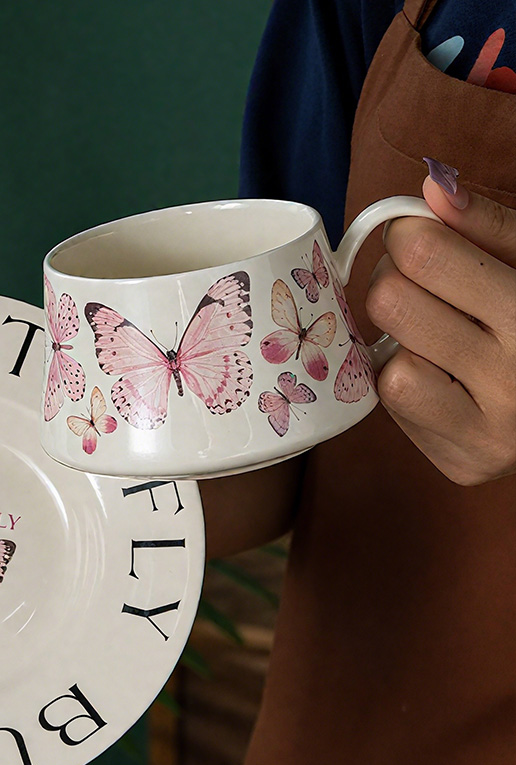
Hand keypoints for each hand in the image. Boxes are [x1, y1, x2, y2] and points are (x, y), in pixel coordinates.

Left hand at [366, 172, 515, 484]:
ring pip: (388, 366)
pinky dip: (404, 381)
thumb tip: (431, 186)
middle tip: (420, 284)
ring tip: (436, 334)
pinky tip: (439, 374)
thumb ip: (488, 225)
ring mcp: (490, 433)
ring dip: (399, 343)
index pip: (426, 254)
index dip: (408, 234)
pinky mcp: (461, 465)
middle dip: (393, 281)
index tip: (418, 237)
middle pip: (391, 304)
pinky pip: (393, 407)